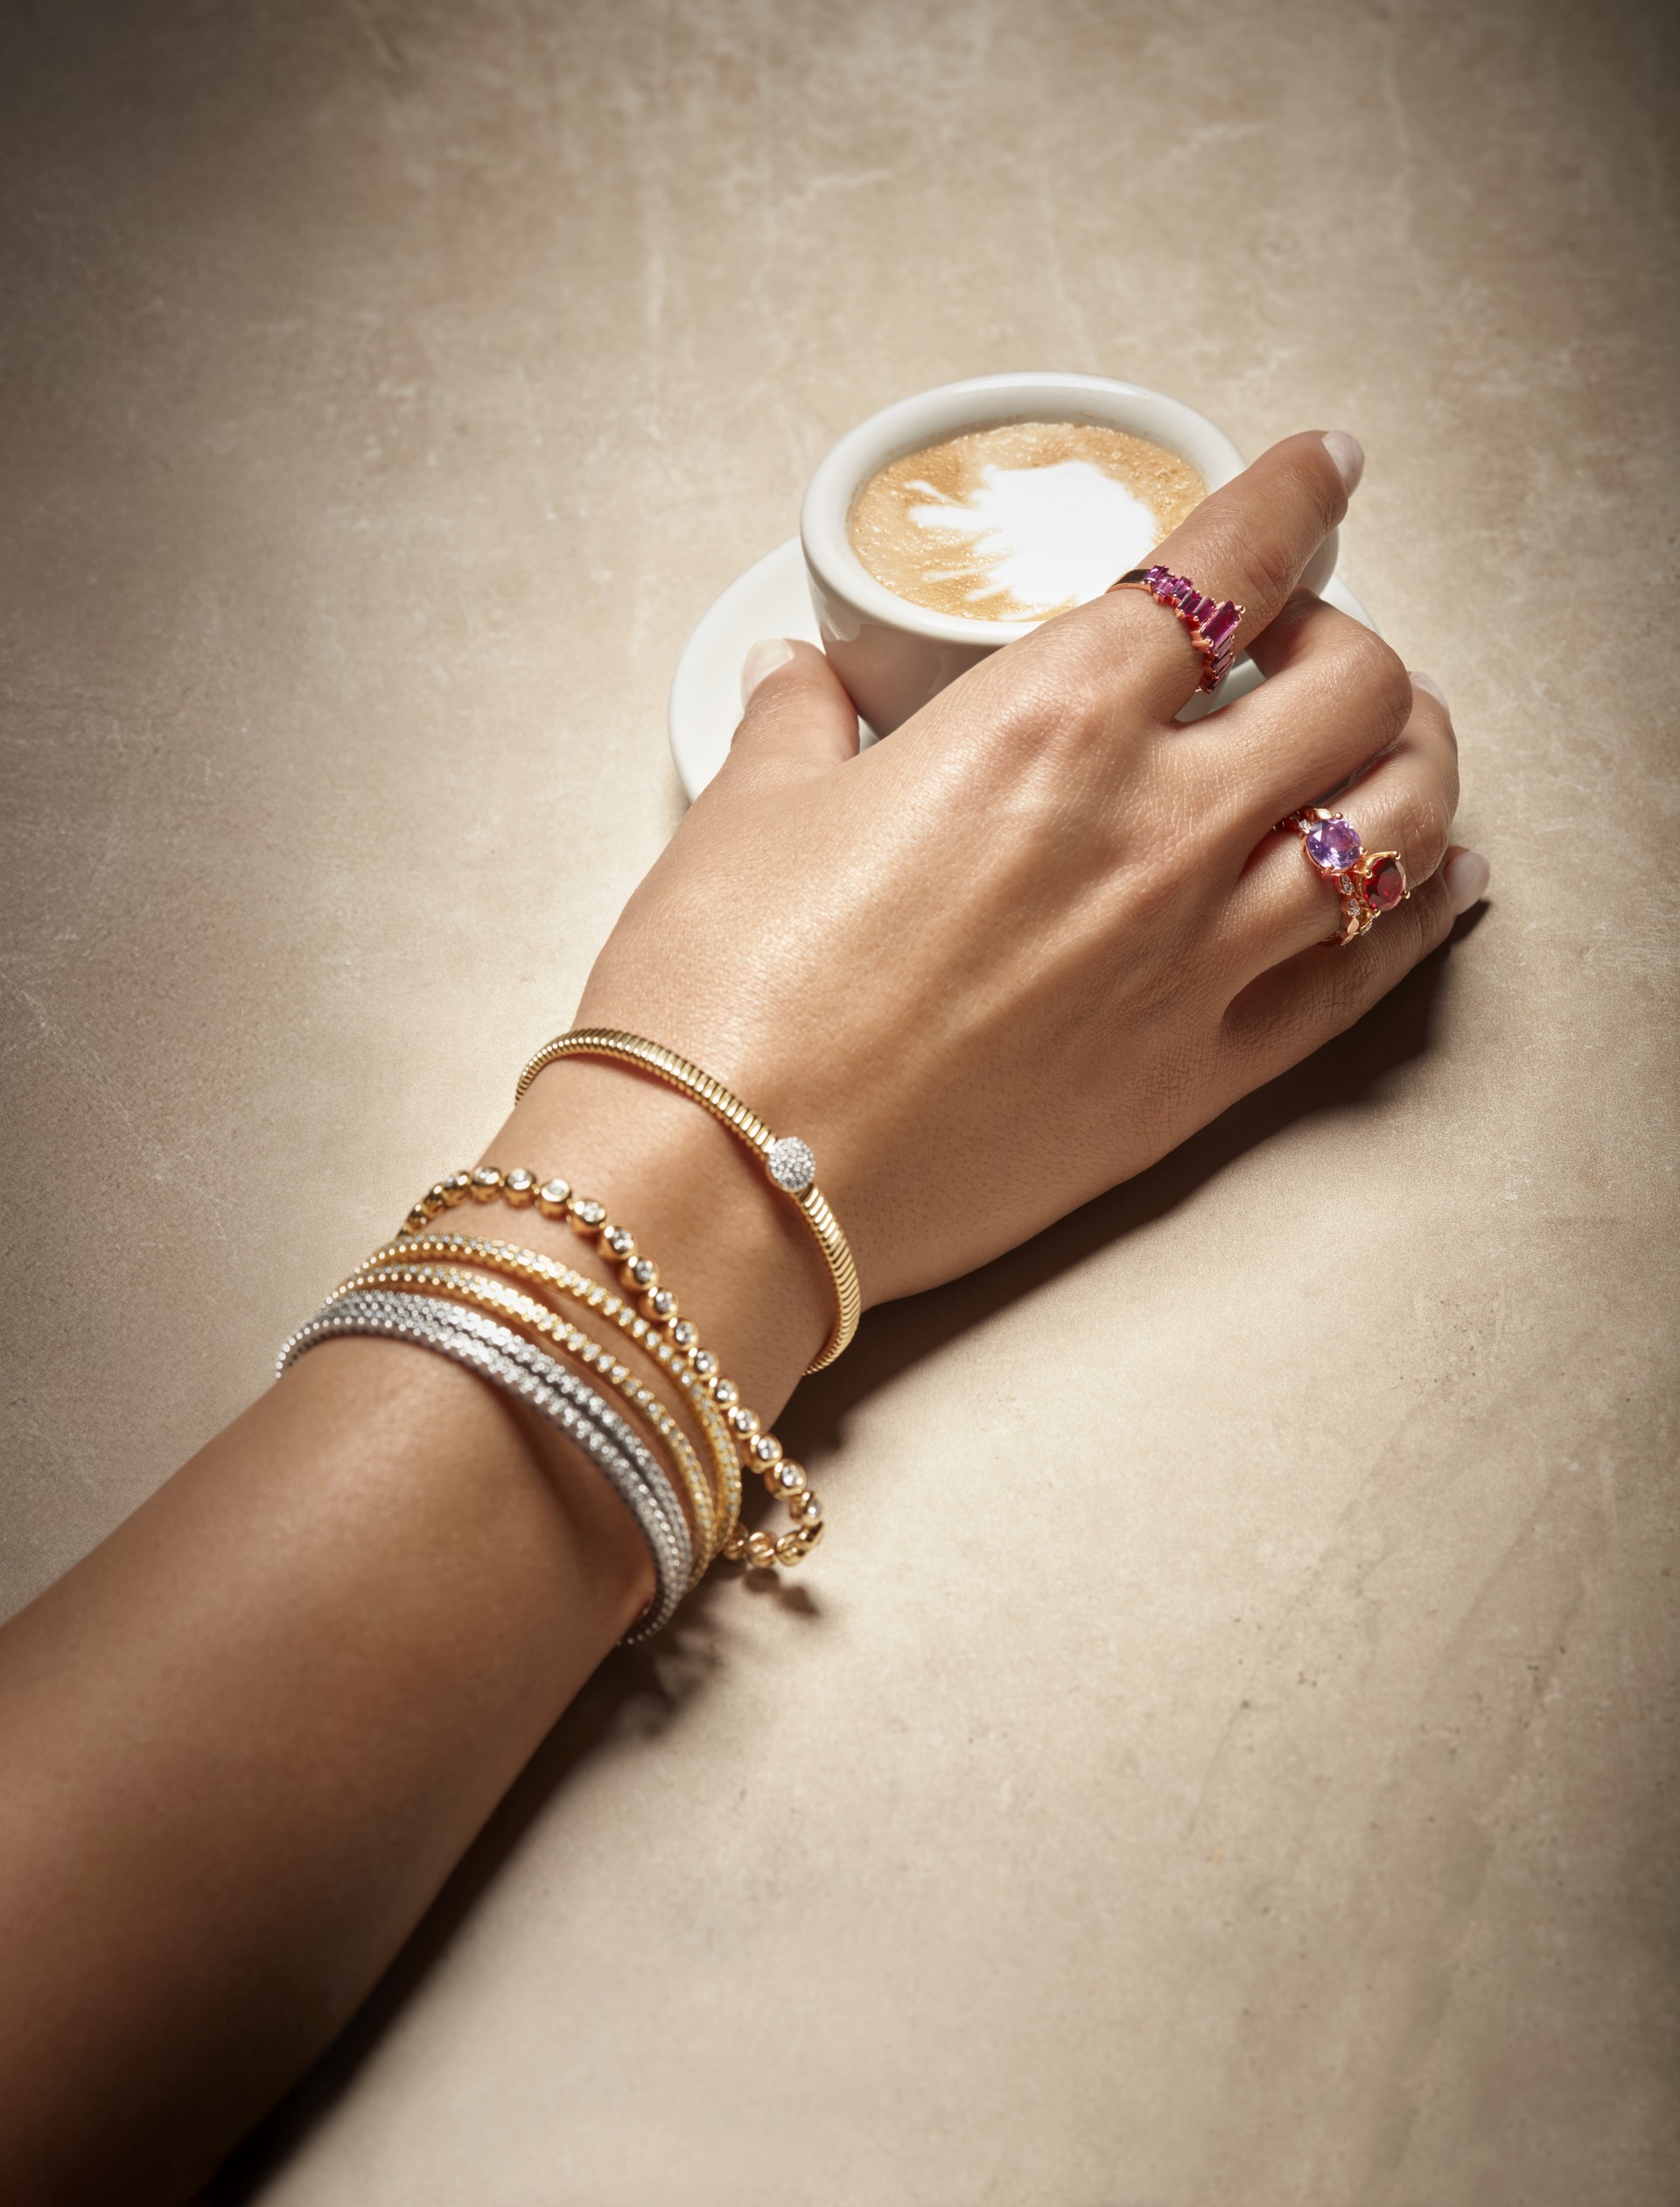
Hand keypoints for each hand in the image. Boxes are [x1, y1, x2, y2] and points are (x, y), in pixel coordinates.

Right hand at [574, 432, 1485, 1310]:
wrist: (727, 1185)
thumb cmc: (726, 992)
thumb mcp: (747, 816)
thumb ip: (799, 723)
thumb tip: (795, 677)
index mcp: (1046, 725)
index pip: (1222, 568)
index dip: (1293, 498)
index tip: (1324, 471)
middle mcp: (1154, 828)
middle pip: (1354, 688)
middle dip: (1354, 640)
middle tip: (1305, 646)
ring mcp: (1195, 960)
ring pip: (1397, 825)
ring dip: (1417, 760)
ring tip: (1392, 744)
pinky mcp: (1198, 1079)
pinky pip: (1361, 980)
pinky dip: (1419, 915)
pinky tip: (1440, 881)